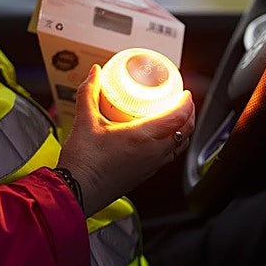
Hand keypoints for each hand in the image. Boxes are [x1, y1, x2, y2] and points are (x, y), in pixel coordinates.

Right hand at [57, 65, 194, 216]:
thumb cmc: (83, 162)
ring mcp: (151, 167)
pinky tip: (157, 140)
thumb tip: (94, 73)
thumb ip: (89, 94)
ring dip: (182, 131)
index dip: (186, 103)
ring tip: (174, 119)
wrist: (76, 192)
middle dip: (188, 115)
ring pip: (178, 147)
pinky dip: (171, 144)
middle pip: (185, 132)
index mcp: (143, 136)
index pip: (177, 117)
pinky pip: (167, 157)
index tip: (186, 93)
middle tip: (183, 103)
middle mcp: (153, 153)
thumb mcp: (85, 121)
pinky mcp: (145, 176)